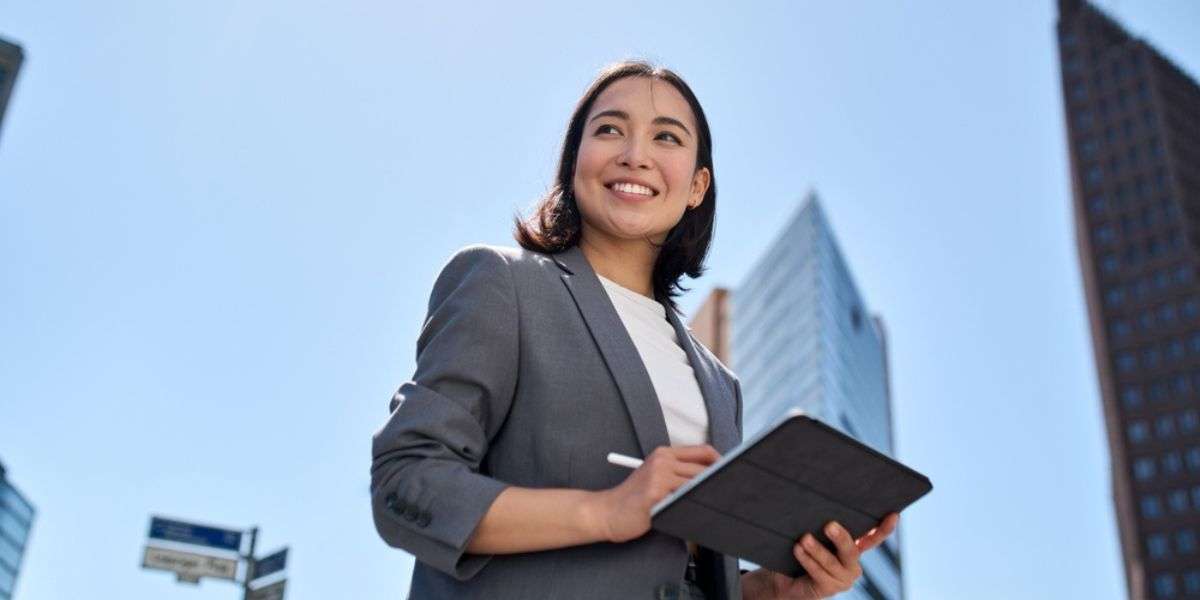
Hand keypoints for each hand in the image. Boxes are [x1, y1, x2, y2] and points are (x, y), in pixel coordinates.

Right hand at [588, 445, 720, 542]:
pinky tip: (699, 515)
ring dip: (708, 497)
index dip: (722, 462)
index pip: (703, 451)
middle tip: (730, 495)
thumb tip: (714, 477)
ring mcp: (659, 477)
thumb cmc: (634, 498)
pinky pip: (684, 501)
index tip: (730, 475)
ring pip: (697, 485)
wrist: (608, 511)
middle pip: (704, 469)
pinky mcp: (656, 495)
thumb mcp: (655, 476)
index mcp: (664, 453)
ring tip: (717, 506)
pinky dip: (694, 509)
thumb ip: (679, 473)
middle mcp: (662, 461)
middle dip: (719, 483)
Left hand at [753, 513, 898, 599]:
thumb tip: (821, 498)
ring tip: (804, 539)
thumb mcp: (815, 536)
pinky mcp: (829, 589)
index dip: (884, 528)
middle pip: (851, 551)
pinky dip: (807, 560)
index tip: (894, 515)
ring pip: (832, 563)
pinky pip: (819, 573)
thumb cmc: (803, 551)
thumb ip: (824, 526)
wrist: (789, 580)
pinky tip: (798, 550)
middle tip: (829, 525)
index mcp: (854, 549)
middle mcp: (852, 565)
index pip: (873, 538)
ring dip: (817, 550)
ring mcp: (843, 579)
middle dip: (841, 538)